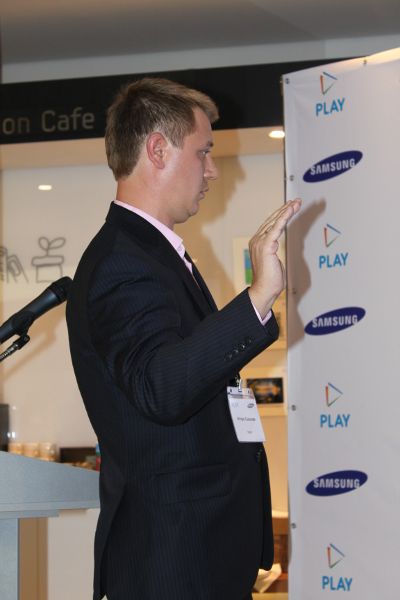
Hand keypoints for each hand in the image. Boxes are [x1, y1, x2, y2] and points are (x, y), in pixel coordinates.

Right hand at [248, 199, 301, 318]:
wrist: (264, 290)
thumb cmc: (270, 280)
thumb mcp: (272, 262)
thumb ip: (273, 252)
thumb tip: (277, 249)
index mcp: (257, 243)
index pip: (269, 225)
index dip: (279, 215)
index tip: (289, 208)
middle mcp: (257, 240)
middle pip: (272, 220)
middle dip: (284, 209)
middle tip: (295, 201)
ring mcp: (260, 242)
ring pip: (275, 222)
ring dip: (287, 210)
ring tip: (296, 203)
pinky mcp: (266, 245)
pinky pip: (277, 227)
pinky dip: (284, 217)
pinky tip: (290, 210)